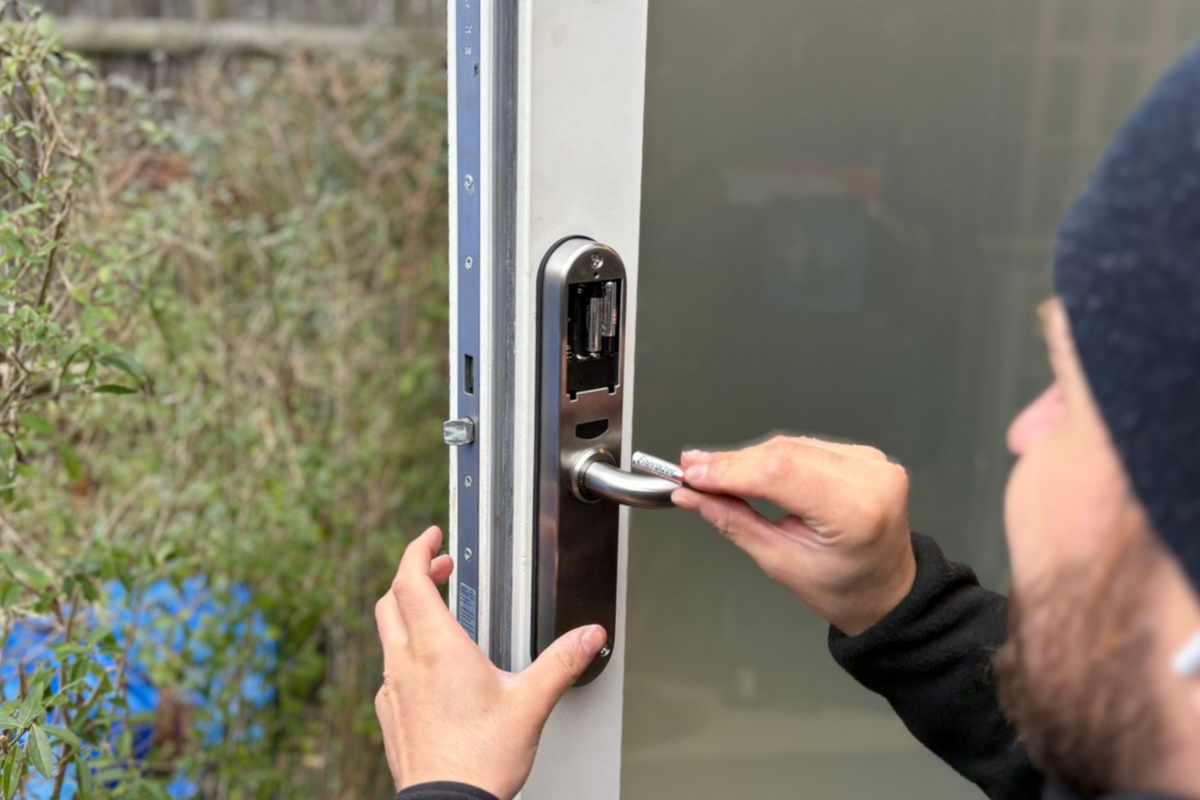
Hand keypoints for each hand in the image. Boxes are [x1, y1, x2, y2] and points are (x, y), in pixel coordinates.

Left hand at [374, 526, 607, 799]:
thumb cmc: (480, 760)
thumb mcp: (532, 704)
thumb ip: (562, 662)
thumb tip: (589, 635)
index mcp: (437, 648)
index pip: (410, 579)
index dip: (417, 550)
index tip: (431, 538)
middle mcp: (406, 663)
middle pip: (392, 599)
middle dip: (414, 575)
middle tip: (439, 568)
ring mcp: (392, 690)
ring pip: (387, 633)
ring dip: (408, 612)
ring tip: (437, 614)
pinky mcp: (390, 715)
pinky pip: (389, 669)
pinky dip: (404, 651)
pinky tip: (428, 668)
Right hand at [674, 436, 915, 635]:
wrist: (887, 590)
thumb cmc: (842, 588)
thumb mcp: (780, 563)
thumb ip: (734, 522)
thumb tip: (692, 495)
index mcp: (854, 513)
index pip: (779, 474)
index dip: (729, 471)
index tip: (692, 475)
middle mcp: (869, 479)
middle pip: (782, 454)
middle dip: (732, 463)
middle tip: (692, 470)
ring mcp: (871, 463)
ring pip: (791, 446)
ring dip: (749, 458)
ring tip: (712, 470)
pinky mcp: (865, 456)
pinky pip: (807, 446)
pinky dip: (773, 456)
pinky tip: (749, 468)